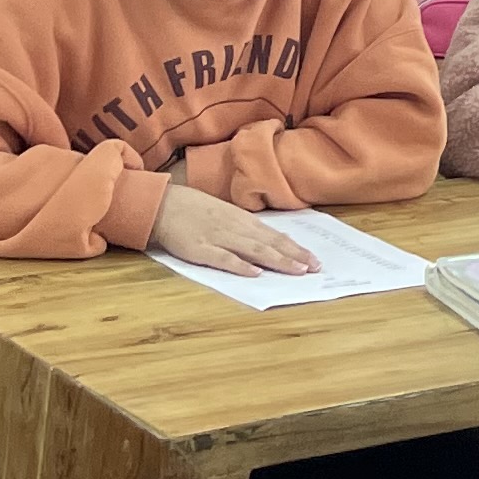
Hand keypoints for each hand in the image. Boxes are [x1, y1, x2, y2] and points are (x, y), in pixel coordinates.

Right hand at [152, 183, 316, 276]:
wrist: (163, 205)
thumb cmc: (194, 209)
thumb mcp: (225, 214)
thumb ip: (245, 227)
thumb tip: (268, 240)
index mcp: (242, 219)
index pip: (275, 235)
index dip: (295, 247)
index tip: (314, 258)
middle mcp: (235, 228)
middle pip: (270, 243)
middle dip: (295, 255)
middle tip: (315, 267)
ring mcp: (218, 238)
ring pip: (254, 250)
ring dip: (278, 260)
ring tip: (297, 270)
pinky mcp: (200, 250)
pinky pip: (223, 259)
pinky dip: (240, 266)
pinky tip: (256, 273)